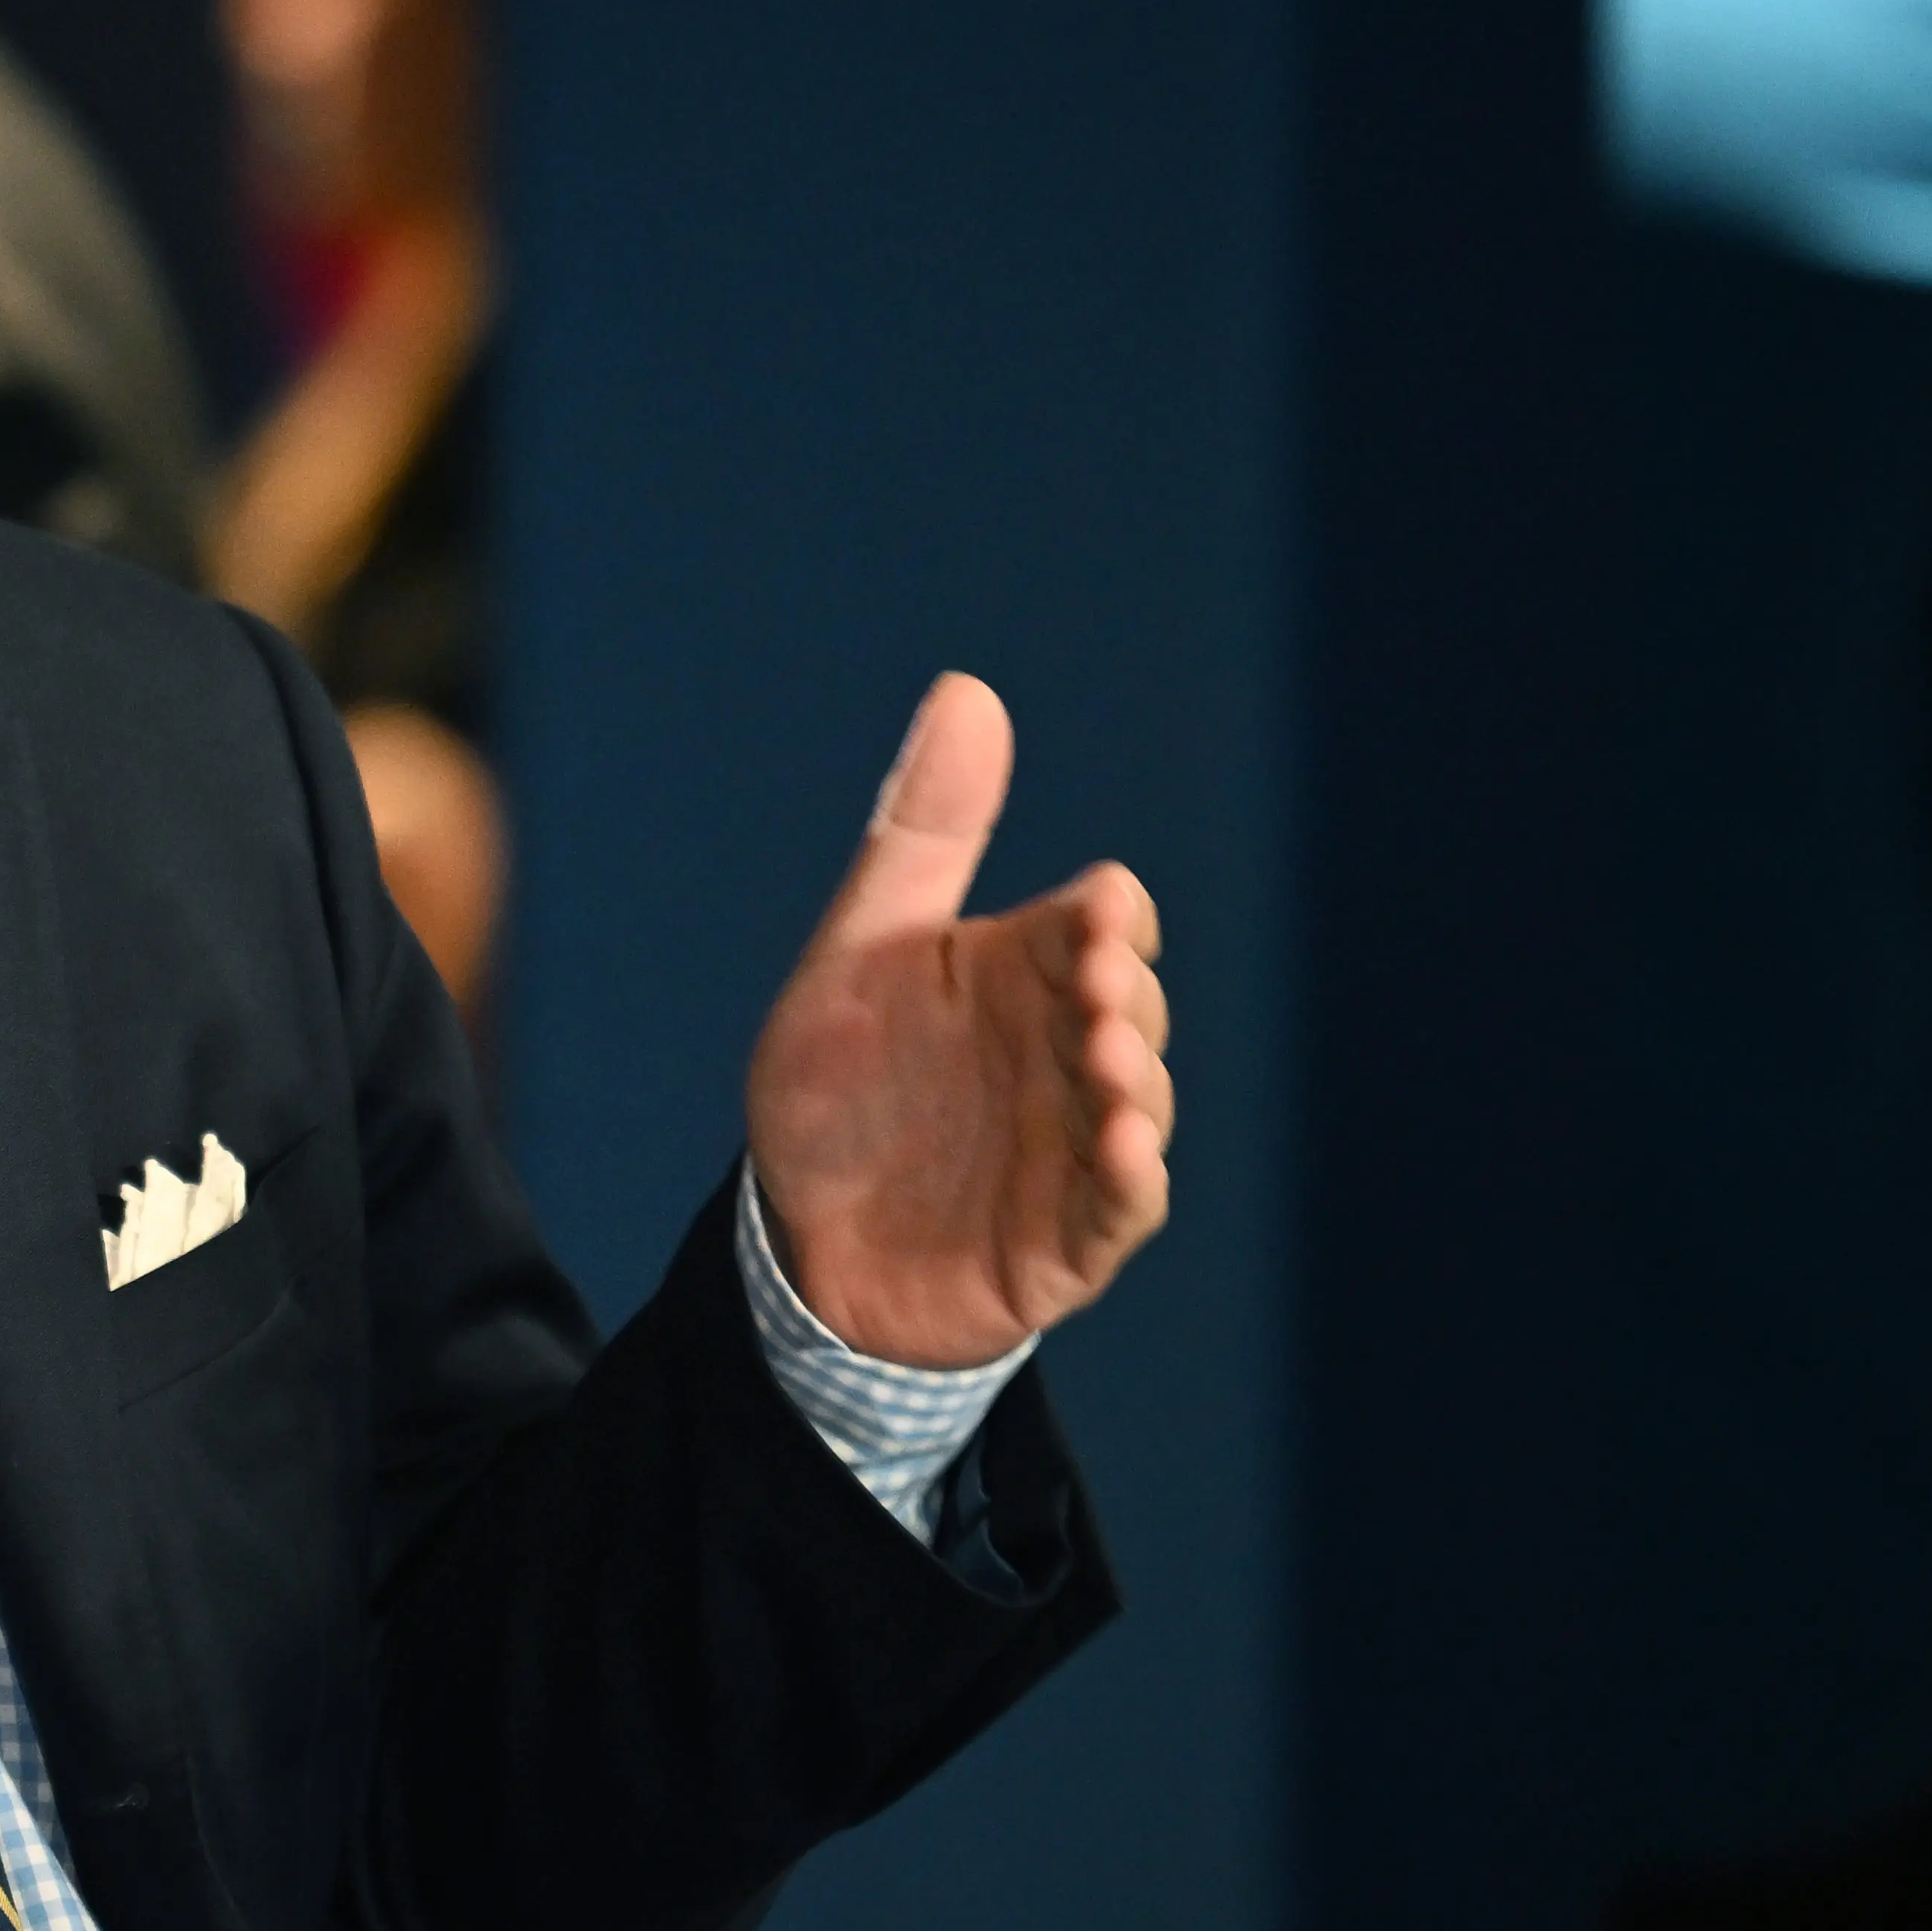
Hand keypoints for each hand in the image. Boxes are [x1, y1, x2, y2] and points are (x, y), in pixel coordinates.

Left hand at [742, 673, 1169, 1364]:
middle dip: (1124, 993)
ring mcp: (1075, 1145)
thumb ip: (918, 833)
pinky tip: (1122, 1148)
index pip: (1096, 923)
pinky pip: (1122, 1206)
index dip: (1107, 918)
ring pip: (1139, 1101)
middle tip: (1098, 985)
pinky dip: (1131, 1178)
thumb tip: (969, 689)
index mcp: (1021, 974)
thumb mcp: (858, 953)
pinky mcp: (1069, 1235)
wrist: (792, 1241)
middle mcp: (1064, 1052)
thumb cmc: (833, 1092)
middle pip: (1131, 1004)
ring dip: (1135, 1079)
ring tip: (1106, 1057)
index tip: (1101, 911)